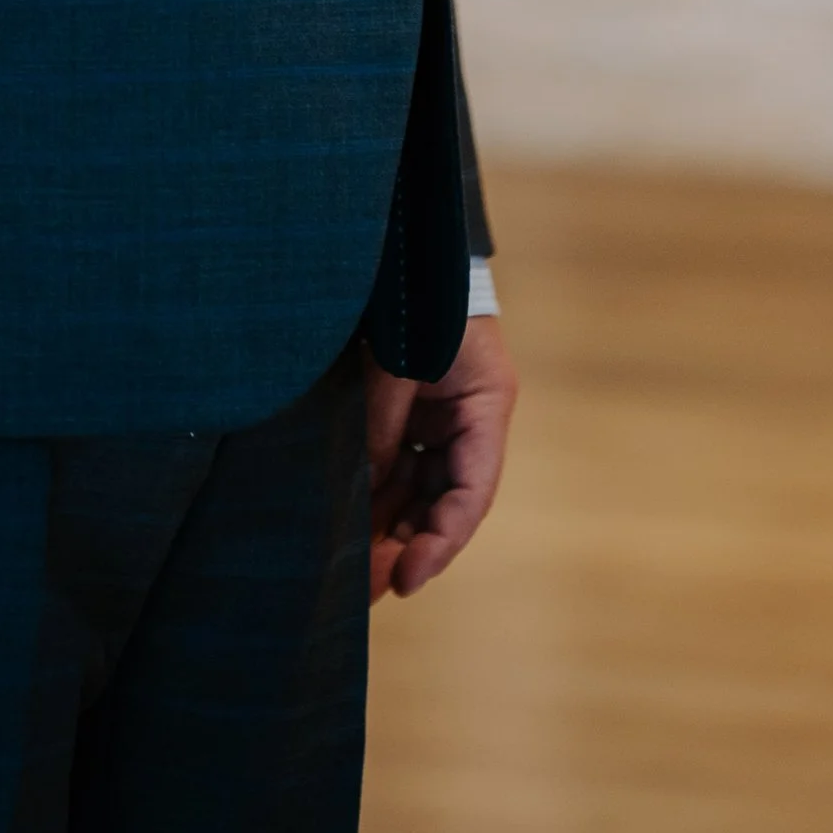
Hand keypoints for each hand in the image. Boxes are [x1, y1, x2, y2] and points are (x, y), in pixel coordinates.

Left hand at [366, 316, 518, 599]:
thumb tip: (358, 492)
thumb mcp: (399, 360)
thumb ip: (381, 425)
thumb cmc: (414, 293)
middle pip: (441, 503)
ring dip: (386, 530)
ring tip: (349, 575)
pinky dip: (372, 499)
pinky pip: (392, 467)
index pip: (471, 493)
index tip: (407, 579)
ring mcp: (434, 419)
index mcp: (486, 405)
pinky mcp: (405, 413)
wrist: (401, 242)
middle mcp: (465, 422)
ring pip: (414, 493)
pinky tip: (346, 528)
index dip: (442, 543)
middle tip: (367, 590)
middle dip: (406, 548)